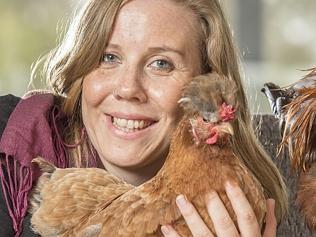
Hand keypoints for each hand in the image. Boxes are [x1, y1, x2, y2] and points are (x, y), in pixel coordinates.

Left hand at [161, 182, 276, 236]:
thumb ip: (268, 224)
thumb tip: (270, 201)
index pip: (247, 217)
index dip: (239, 199)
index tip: (228, 181)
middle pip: (224, 224)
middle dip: (214, 205)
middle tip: (203, 187)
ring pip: (203, 234)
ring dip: (191, 216)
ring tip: (180, 198)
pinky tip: (166, 226)